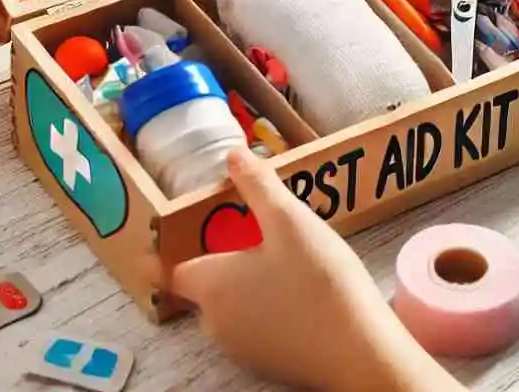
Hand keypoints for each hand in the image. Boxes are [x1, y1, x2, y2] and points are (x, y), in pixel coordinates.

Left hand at [158, 147, 463, 391]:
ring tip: (275, 256)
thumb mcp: (289, 219)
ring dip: (240, 282)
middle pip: (201, 286)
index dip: (162, 253)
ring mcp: (242, 348)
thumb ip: (257, 184)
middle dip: (214, 260)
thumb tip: (233, 154)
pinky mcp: (268, 363)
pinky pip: (252, 325)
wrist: (361, 353)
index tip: (157, 240)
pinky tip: (294, 289)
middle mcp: (216, 323)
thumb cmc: (319, 281)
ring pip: (227, 306)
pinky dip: (261, 305)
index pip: (169, 270)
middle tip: (241, 232)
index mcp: (210, 286)